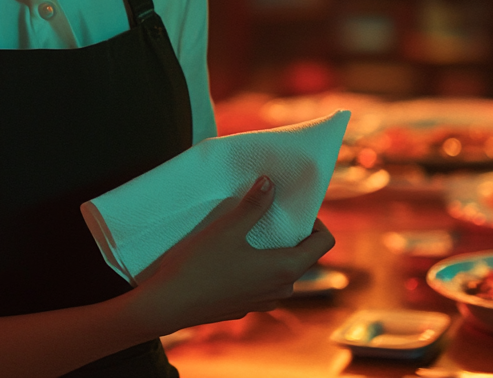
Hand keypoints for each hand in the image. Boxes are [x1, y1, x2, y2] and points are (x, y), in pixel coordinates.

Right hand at [124, 176, 335, 336]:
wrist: (169, 304)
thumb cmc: (200, 265)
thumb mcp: (227, 228)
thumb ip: (253, 205)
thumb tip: (271, 183)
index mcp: (285, 268)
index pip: (323, 244)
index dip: (316, 223)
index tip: (292, 210)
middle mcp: (280, 290)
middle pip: (302, 258)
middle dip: (292, 236)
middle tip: (269, 217)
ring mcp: (262, 302)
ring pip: (281, 274)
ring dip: (273, 254)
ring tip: (249, 236)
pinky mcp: (244, 308)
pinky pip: (261, 285)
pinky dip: (256, 270)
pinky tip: (230, 260)